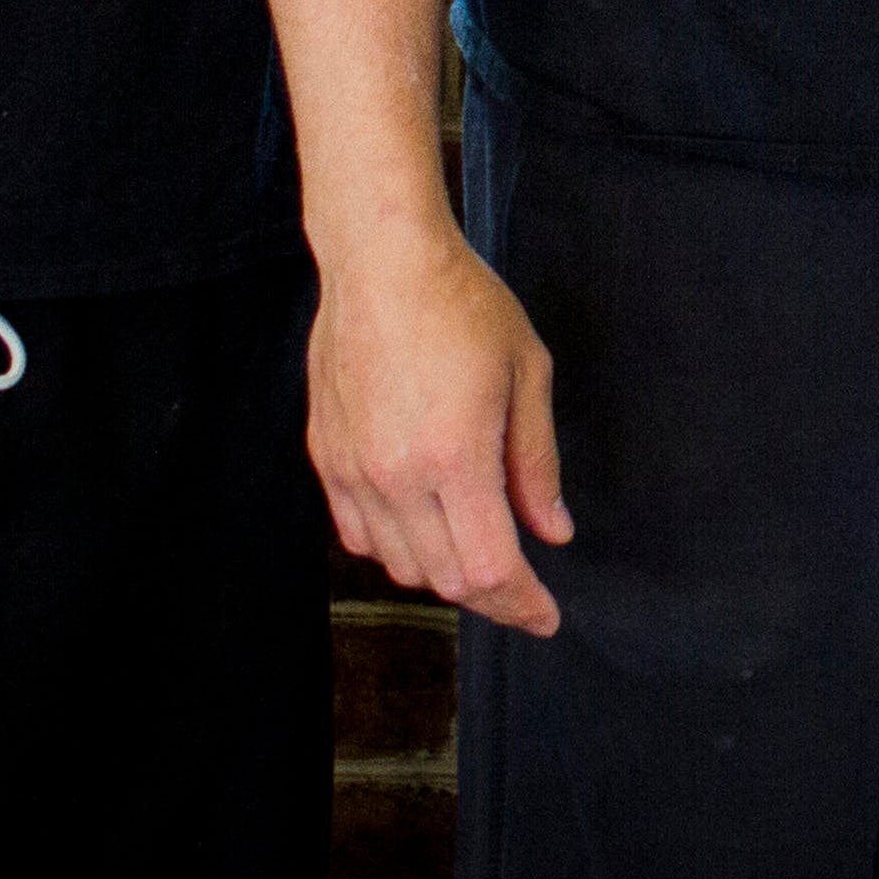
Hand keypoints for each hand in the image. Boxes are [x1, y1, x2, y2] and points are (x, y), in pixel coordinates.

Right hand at [307, 223, 573, 636]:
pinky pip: (358, 534)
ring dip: (443, 573)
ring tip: (479, 551)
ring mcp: (354, 470)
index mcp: (455, 456)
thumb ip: (537, 463)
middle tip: (524, 590)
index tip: (547, 617)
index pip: (490, 568)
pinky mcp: (327, 457)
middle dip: (492, 595)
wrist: (381, 261)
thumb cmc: (462, 304)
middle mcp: (397, 475)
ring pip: (399, 564)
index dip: (522, 604)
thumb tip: (552, 532)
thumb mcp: (526, 373)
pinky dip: (396, 547)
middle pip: (445, 578)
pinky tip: (425, 525)